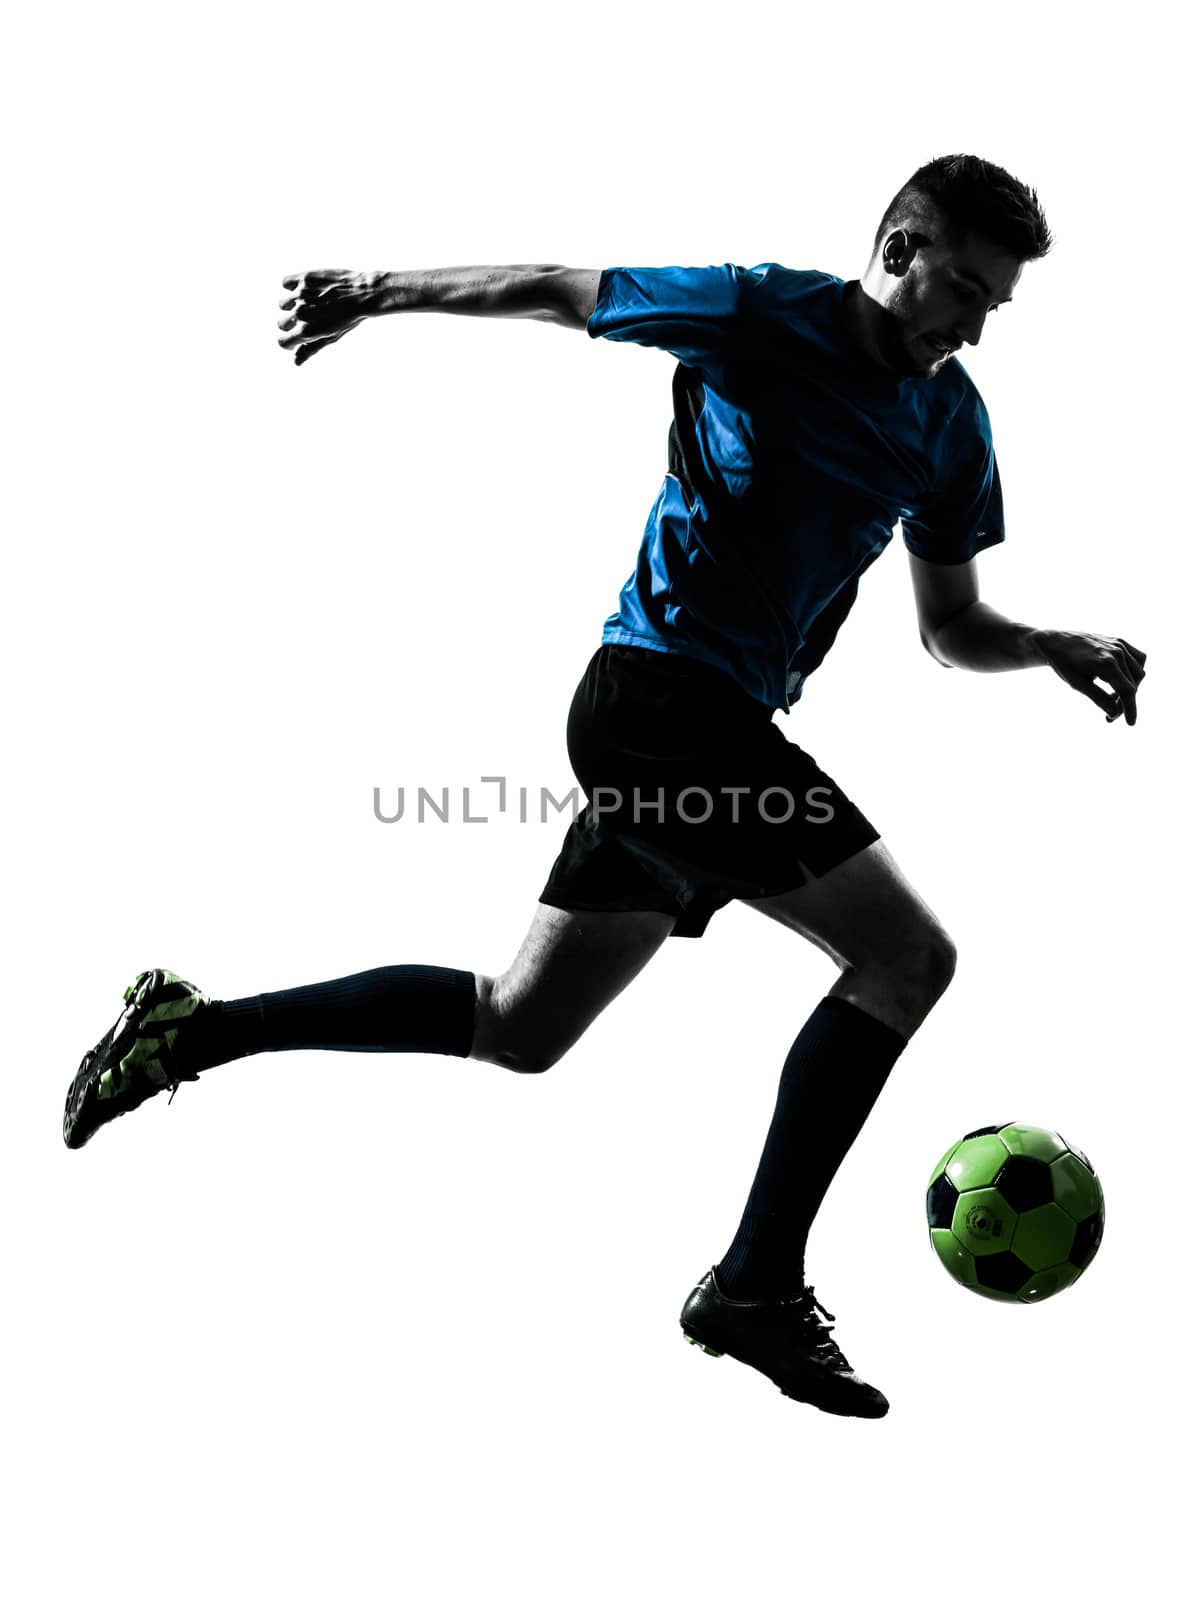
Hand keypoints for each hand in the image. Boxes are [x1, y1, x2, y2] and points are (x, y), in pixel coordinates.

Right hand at [278, 270, 384, 365]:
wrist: (364, 293)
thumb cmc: (349, 318)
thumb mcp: (332, 337)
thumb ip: (311, 349)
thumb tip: (296, 362)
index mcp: (307, 332)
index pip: (282, 341)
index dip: (288, 341)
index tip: (297, 338)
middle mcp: (300, 313)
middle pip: (281, 324)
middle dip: (291, 324)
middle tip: (309, 318)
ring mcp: (300, 295)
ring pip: (283, 304)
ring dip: (292, 304)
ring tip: (310, 302)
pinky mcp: (303, 278)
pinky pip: (286, 283)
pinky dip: (292, 285)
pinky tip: (307, 288)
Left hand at [1030, 628, 1146, 724]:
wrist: (1055, 641)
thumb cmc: (1064, 664)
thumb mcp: (1077, 684)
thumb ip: (1098, 698)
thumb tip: (1114, 713)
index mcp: (1106, 663)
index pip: (1127, 691)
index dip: (1130, 709)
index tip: (1131, 723)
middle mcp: (1116, 652)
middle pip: (1132, 685)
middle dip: (1124, 702)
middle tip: (1109, 715)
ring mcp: (1119, 645)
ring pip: (1139, 673)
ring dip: (1130, 687)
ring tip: (1112, 696)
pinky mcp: (1120, 641)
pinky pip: (1138, 659)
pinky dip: (1134, 671)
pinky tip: (1121, 679)